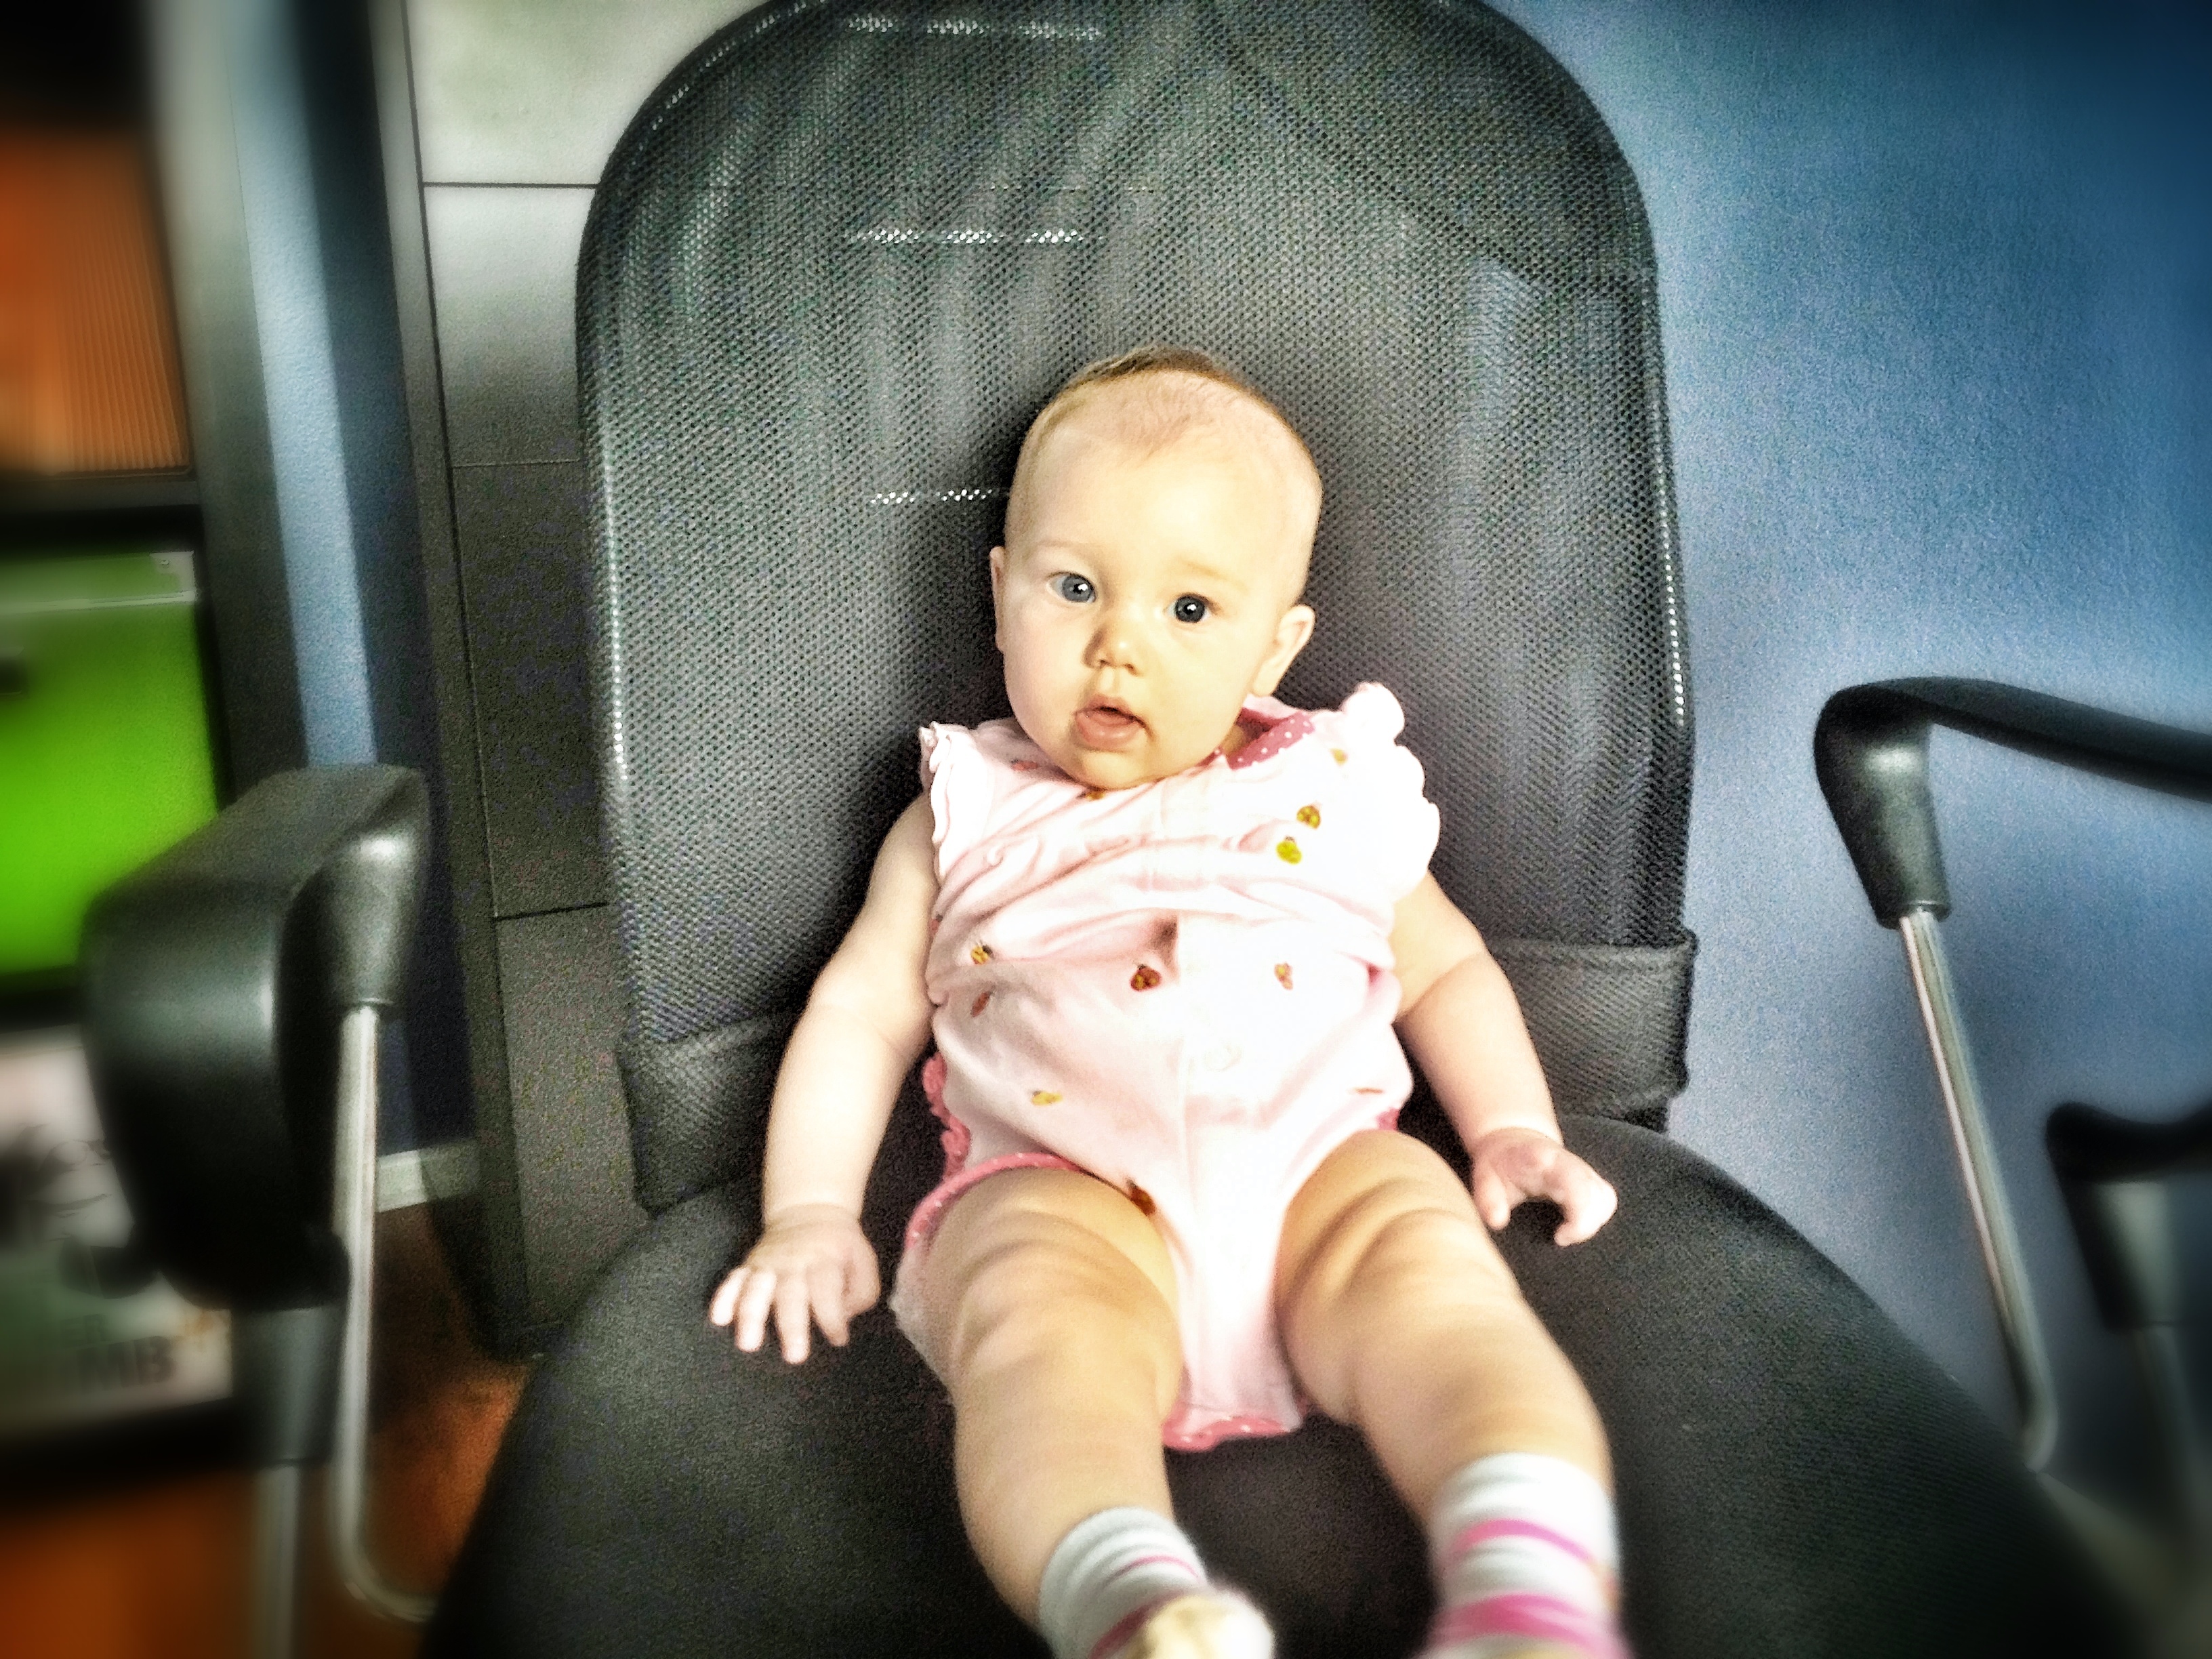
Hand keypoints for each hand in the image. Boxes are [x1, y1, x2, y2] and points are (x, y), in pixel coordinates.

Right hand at [708, 1204, 880, 1362]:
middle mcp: (793, 1262)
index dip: (832, 1316)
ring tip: (748, 1344)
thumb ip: (861, 1293)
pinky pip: (733, 1280)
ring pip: (755, 1289)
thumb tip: (843, 1318)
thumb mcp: (864, 1262)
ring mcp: (767, 1264)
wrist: (809, 1213)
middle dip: (791, 1326)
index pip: (827, 1289)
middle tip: (794, 1356)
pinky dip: (724, 1298)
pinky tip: (720, 1318)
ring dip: (750, 1316)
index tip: (838, 1339)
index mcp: (824, 1260)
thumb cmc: (840, 1248)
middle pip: (790, 1294)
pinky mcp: (749, 1266)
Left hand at [1468, 1126, 1617, 1244]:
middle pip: (1599, 1195)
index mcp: (1547, 1162)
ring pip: (1606, 1197)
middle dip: (1587, 1225)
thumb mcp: (1484, 1178)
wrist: (1511, 1141)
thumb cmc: (1498, 1165)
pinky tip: (1576, 1226)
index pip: (1577, 1184)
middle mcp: (1571, 1164)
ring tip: (1568, 1233)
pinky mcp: (1589, 1179)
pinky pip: (1606, 1199)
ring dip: (1594, 1222)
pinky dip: (1597, 1217)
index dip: (1579, 1216)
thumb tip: (1497, 1223)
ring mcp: (1583, 1170)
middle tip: (1561, 1239)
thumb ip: (1488, 1199)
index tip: (1559, 1238)